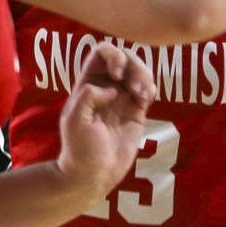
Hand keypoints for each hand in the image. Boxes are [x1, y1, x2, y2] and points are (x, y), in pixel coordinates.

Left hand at [53, 41, 156, 199]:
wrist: (94, 174)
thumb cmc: (79, 148)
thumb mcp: (74, 119)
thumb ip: (88, 96)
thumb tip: (112, 89)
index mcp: (88, 83)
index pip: (102, 53)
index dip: (113, 55)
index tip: (116, 75)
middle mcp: (106, 87)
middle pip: (125, 57)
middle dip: (134, 64)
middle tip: (134, 86)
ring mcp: (122, 99)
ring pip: (140, 71)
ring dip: (145, 76)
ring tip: (142, 95)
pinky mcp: (136, 112)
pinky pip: (148, 90)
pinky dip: (151, 88)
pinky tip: (145, 100)